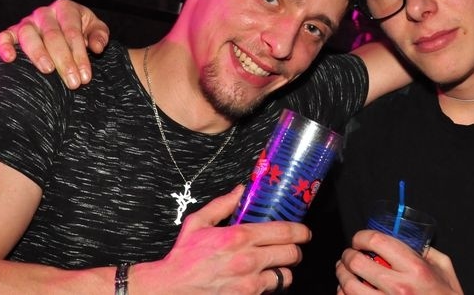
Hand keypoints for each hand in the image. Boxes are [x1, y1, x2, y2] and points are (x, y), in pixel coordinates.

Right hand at [0, 0, 109, 88]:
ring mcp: (27, 21)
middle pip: (53, 36)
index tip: (85, 77)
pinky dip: (3, 46)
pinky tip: (10, 59)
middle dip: (64, 61)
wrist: (66, 27)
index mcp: (66, 8)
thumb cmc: (83, 29)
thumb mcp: (96, 29)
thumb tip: (96, 47)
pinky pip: (4, 36)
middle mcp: (44, 13)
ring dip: (38, 54)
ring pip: (28, 35)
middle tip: (72, 82)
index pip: (73, 33)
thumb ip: (99, 35)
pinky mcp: (13, 31)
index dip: (80, 56)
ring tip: (48, 71)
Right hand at [134, 185, 310, 293]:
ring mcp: (248, 283)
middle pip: (291, 254)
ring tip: (277, 266)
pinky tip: (262, 280)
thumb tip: (241, 189)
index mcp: (239, 237)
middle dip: (295, 250)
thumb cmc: (184, 257)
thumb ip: (223, 205)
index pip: (284, 232)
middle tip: (292, 248)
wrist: (170, 289)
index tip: (304, 232)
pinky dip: (270, 286)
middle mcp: (248, 260)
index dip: (300, 231)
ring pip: (286, 276)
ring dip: (284, 270)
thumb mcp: (198, 223)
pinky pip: (271, 291)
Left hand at [336, 230, 462, 293]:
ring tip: (343, 272)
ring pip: (349, 287)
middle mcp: (399, 287)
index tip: (358, 239)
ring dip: (341, 276)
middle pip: (357, 263)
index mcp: (415, 268)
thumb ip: (425, 251)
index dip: (361, 236)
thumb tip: (406, 239)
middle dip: (347, 255)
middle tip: (348, 255)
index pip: (377, 241)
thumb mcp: (443, 268)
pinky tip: (347, 291)